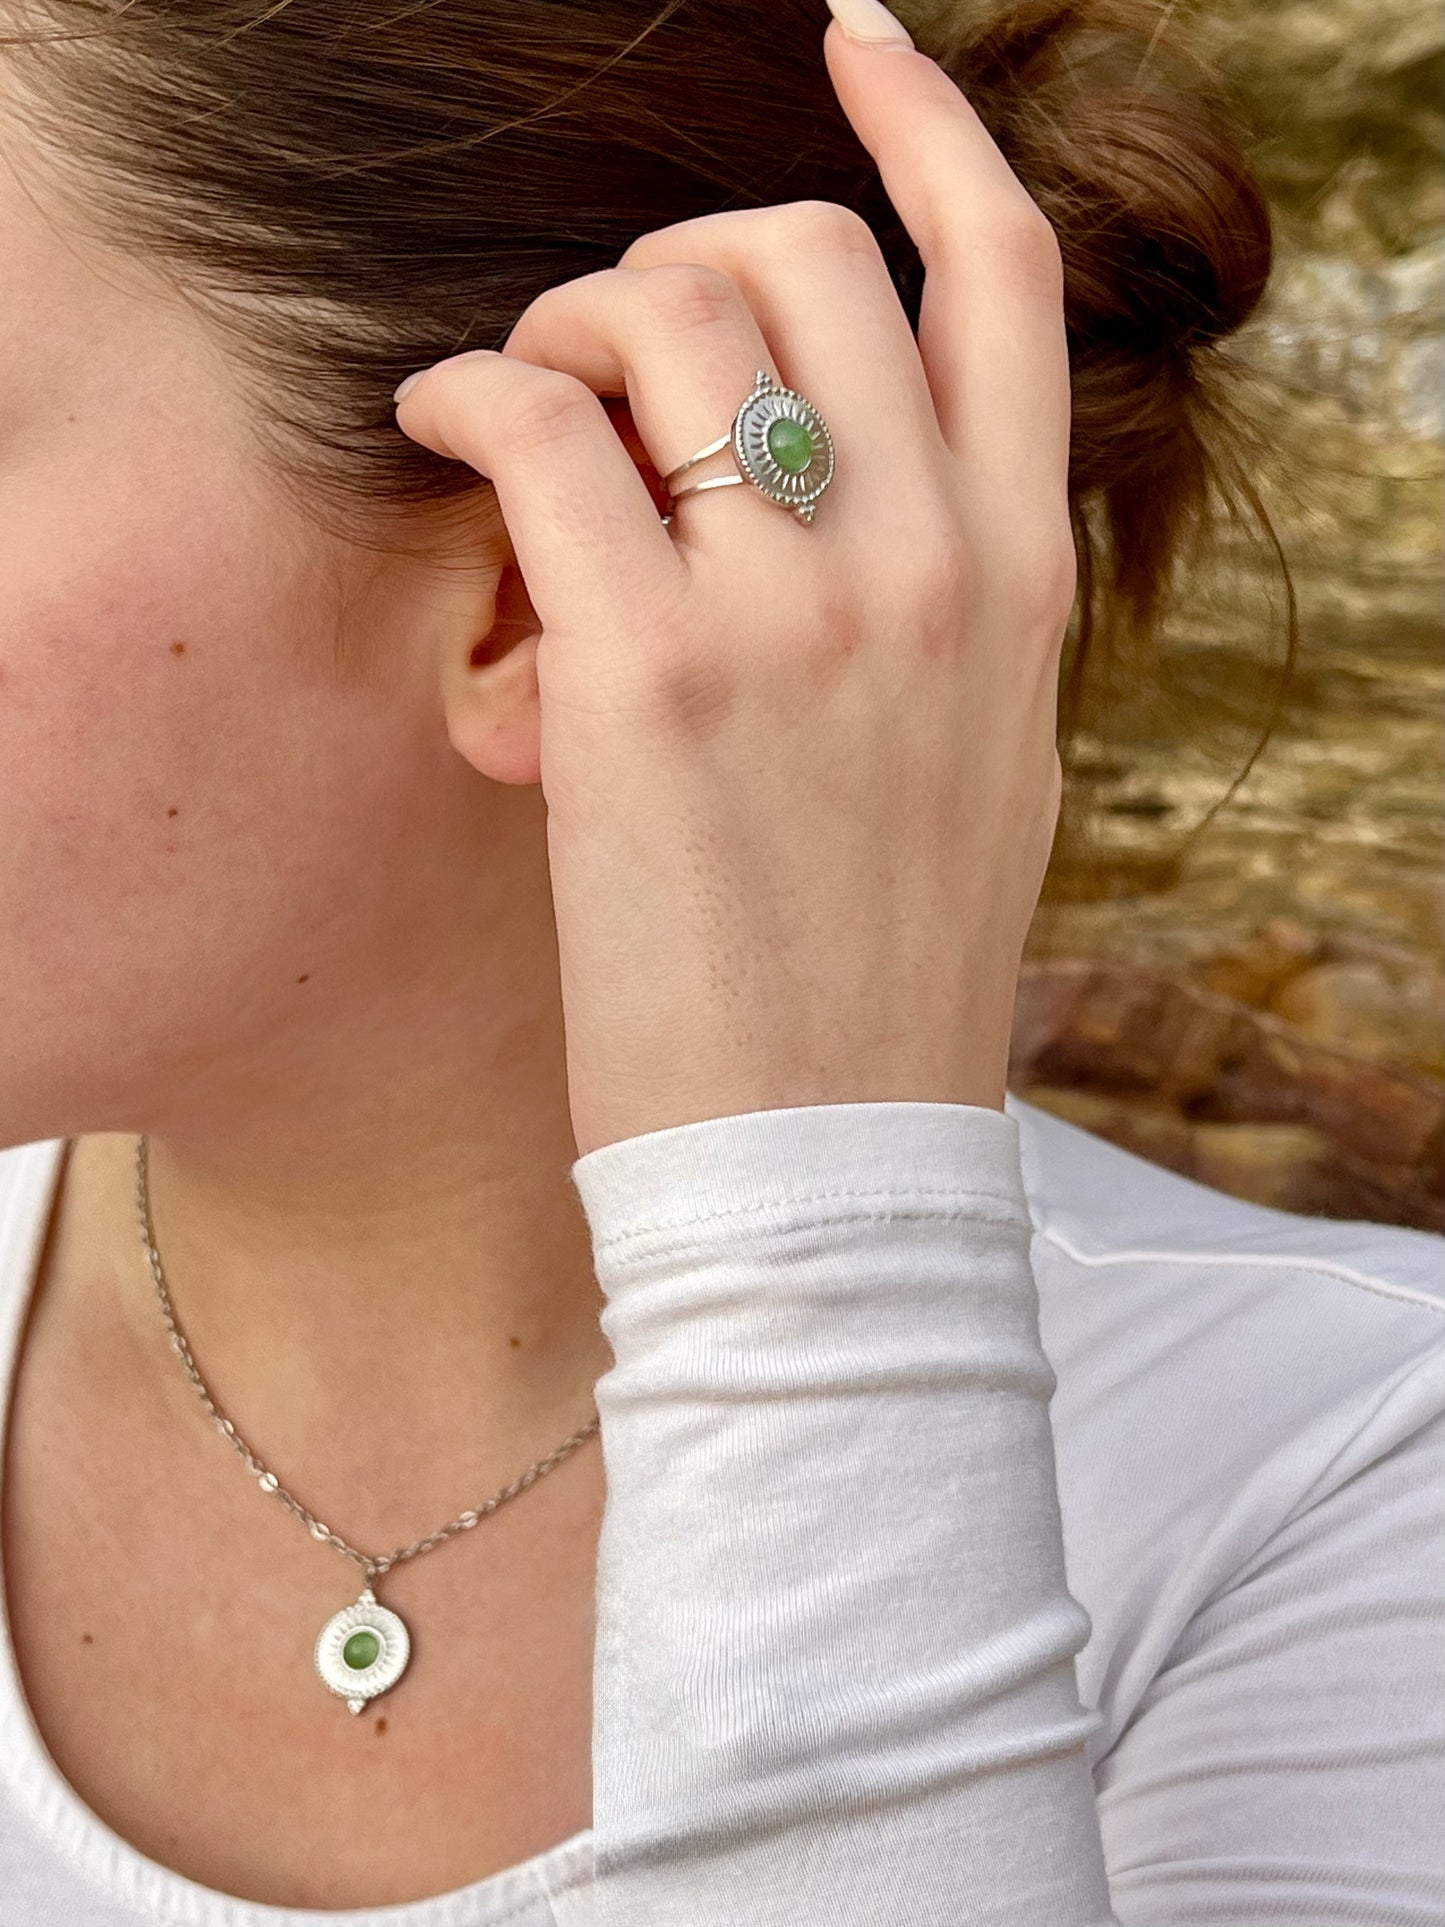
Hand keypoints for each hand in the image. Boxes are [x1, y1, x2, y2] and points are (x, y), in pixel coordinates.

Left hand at [394, 20, 1073, 1160]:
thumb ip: (954, 602)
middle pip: (807, 257)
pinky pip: (535, 435)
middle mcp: (929, 562)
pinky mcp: (649, 680)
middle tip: (610, 339)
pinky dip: (464, 393)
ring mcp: (798, 613)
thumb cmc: (884, 963)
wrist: (828, 1152)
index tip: (855, 45)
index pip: (1006, 278)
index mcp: (1021, 578)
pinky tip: (436, 426)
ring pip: (663, 318)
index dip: (924, 130)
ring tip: (519, 405)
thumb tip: (862, 487)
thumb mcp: (985, 756)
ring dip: (562, 320)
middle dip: (683, 252)